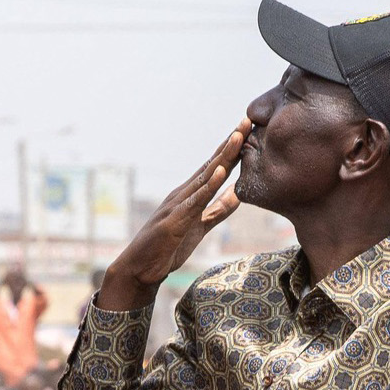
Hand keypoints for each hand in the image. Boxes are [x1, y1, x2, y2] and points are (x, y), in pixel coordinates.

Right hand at [99, 120, 247, 310]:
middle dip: (231, 143)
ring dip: (222, 156)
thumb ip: (218, 210)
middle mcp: (184, 193)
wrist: (140, 268)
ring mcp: (178, 205)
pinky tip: (219, 172)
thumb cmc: (168, 247)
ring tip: (238, 137)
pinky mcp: (174, 221)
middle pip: (212, 164)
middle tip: (247, 121)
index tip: (249, 130)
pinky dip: (208, 186)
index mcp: (191, 194)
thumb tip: (238, 194)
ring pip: (205, 176)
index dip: (233, 149)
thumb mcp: (200, 226)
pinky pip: (195, 201)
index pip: (215, 167)